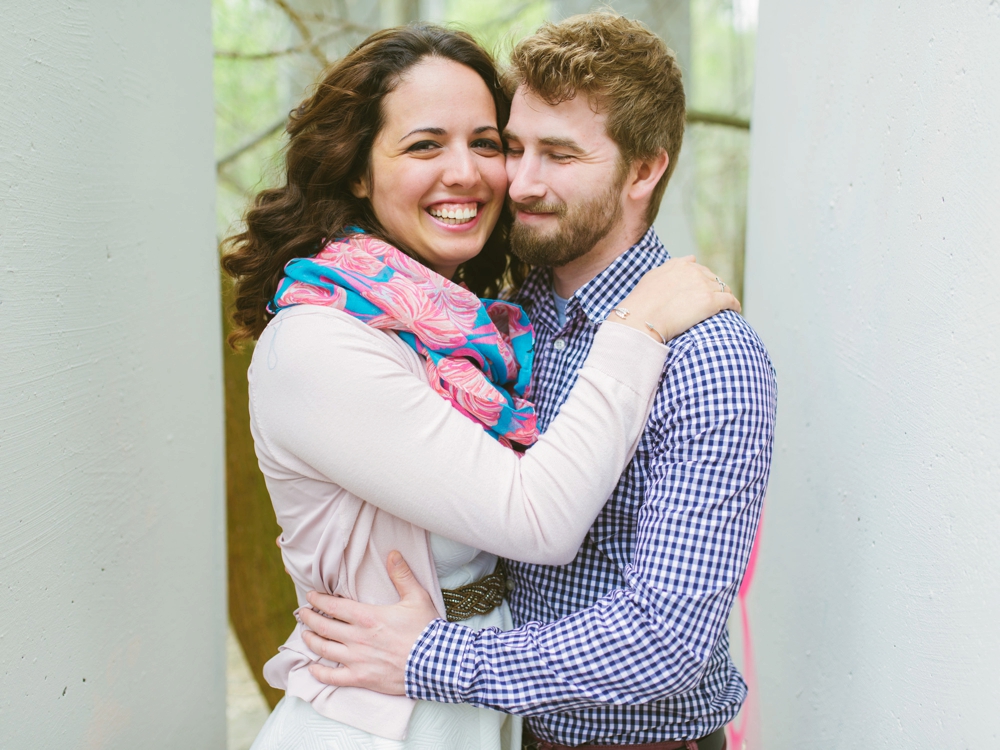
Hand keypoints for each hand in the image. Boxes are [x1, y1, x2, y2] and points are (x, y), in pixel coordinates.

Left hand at [298, 551, 440, 695]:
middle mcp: (357, 638)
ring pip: (324, 650)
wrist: (437, 663)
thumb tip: (393, 553)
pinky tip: (312, 668)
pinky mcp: (362, 678)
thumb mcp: (417, 597)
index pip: (334, 606)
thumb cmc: (427, 629)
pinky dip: (319, 673)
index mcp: (368, 617)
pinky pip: (333, 677)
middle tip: (302, 613)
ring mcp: (357, 660)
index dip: (319, 600)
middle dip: (309, 618)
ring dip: (311, 640)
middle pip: (324, 627)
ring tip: (305, 634)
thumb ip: (402, 575)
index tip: (310, 596)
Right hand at [608, 256, 740, 342]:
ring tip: (728, 306)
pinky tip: (736, 310)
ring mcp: (703, 285)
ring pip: (723, 288)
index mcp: (680, 265)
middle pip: (713, 278)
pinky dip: (735, 305)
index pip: (699, 269)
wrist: (642, 319)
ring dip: (726, 296)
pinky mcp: (711, 301)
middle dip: (716, 288)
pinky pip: (730, 300)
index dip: (703, 280)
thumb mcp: (654, 276)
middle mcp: (694, 272)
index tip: (704, 289)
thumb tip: (691, 258)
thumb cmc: (643, 303)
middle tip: (717, 300)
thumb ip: (673, 265)